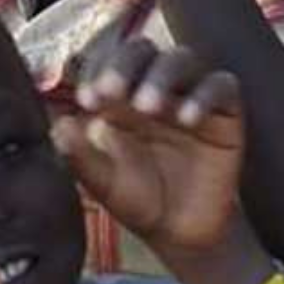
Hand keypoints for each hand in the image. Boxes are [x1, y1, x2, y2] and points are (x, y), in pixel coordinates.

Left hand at [51, 37, 248, 260]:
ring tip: (147, 107)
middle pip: (142, 50)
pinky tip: (187, 118)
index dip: (96, 73)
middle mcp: (155, 88)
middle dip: (125, 64)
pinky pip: (222, 86)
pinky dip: (205, 95)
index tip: (87, 101)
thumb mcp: (104, 183)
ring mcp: (190, 95)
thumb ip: (80, 156)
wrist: (183, 233)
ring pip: (181, 59)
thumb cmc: (139, 200)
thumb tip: (59, 126)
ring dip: (162, 76)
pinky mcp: (225, 112)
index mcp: (120, 98)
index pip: (106, 63)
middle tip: (112, 92)